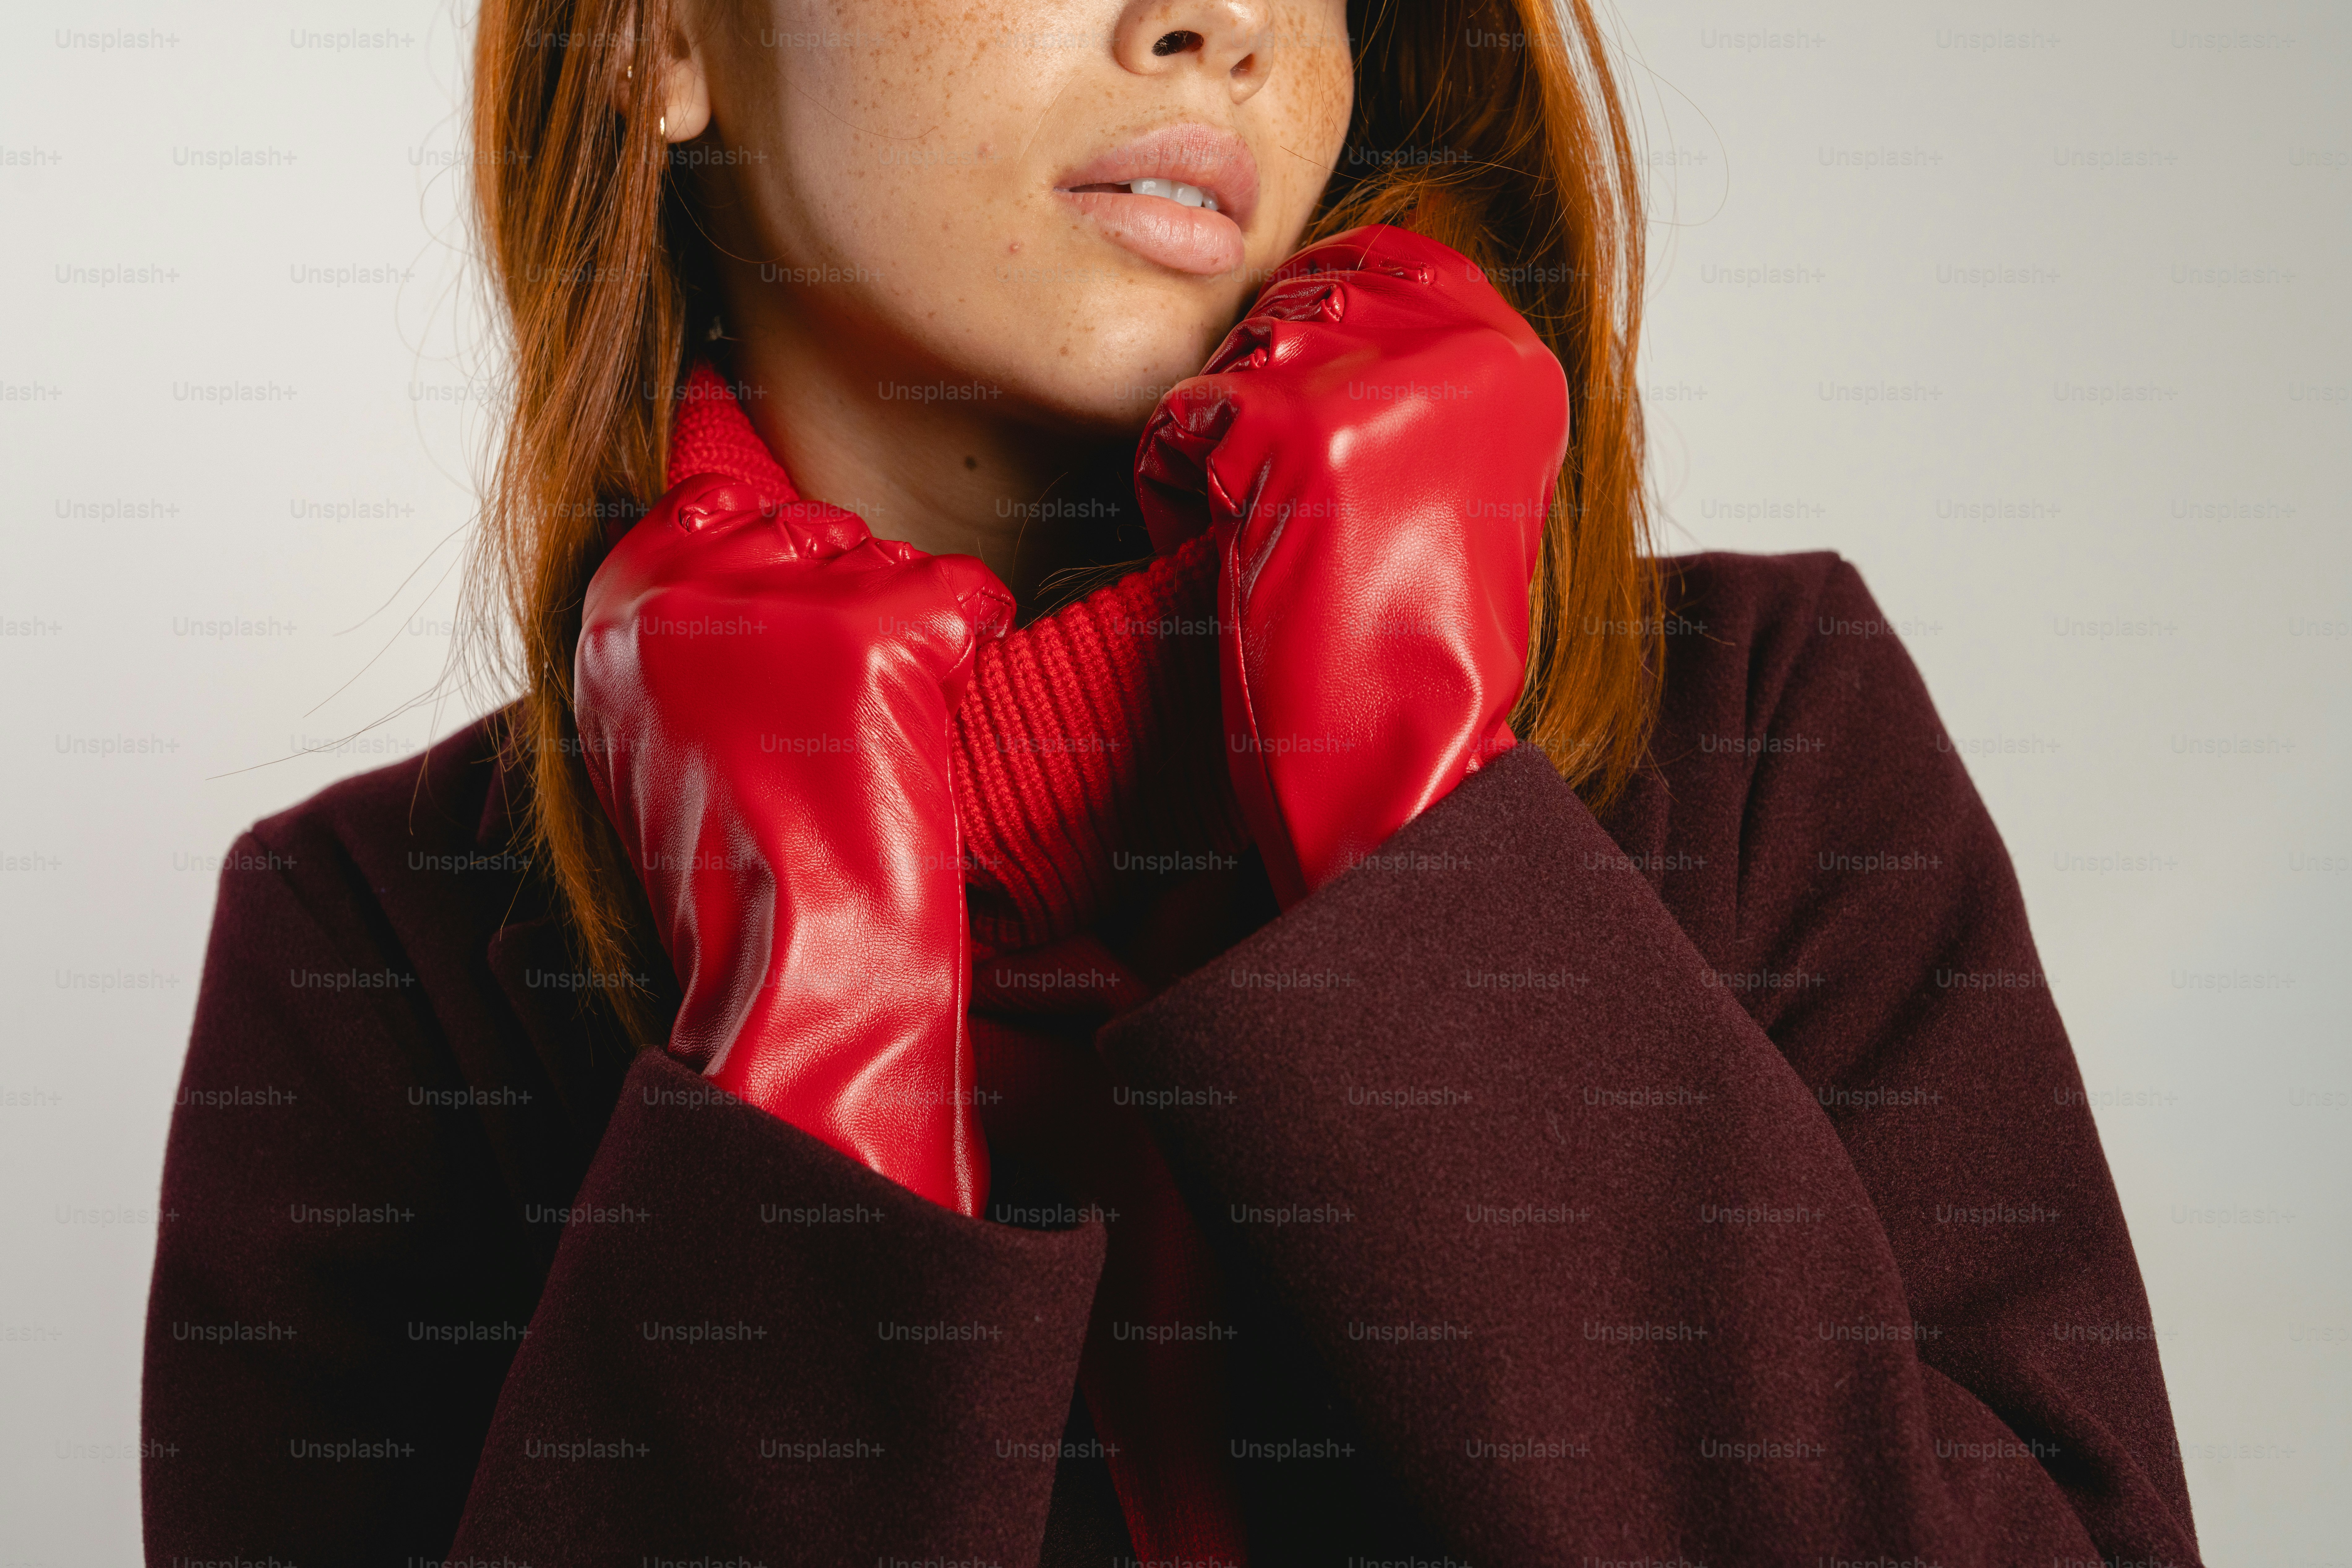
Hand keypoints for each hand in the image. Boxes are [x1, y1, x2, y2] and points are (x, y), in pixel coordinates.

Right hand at [575, 474, 1012, 1216]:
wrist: (795, 986)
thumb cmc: (743, 884)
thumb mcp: (665, 739)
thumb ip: (687, 643)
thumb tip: (754, 554)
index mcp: (608, 624)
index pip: (715, 505)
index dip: (783, 571)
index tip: (804, 658)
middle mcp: (674, 602)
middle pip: (810, 528)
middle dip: (855, 599)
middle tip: (854, 720)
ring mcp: (768, 616)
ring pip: (890, 558)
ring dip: (915, 633)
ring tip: (887, 741)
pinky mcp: (864, 642)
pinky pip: (968, 592)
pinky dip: (984, 640)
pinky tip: (952, 714)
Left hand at [1134, 223, 1569, 907]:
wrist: (1402, 759)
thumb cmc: (1409, 640)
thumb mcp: (1447, 479)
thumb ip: (1413, 381)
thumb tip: (1326, 303)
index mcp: (1513, 360)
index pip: (1382, 255)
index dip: (1311, 323)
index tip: (1289, 411)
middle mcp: (1464, 351)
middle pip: (1295, 301)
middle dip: (1251, 394)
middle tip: (1271, 505)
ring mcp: (1380, 386)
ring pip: (1227, 356)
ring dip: (1211, 446)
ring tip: (1257, 537)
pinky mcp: (1295, 433)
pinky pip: (1178, 420)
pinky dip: (1171, 489)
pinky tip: (1226, 556)